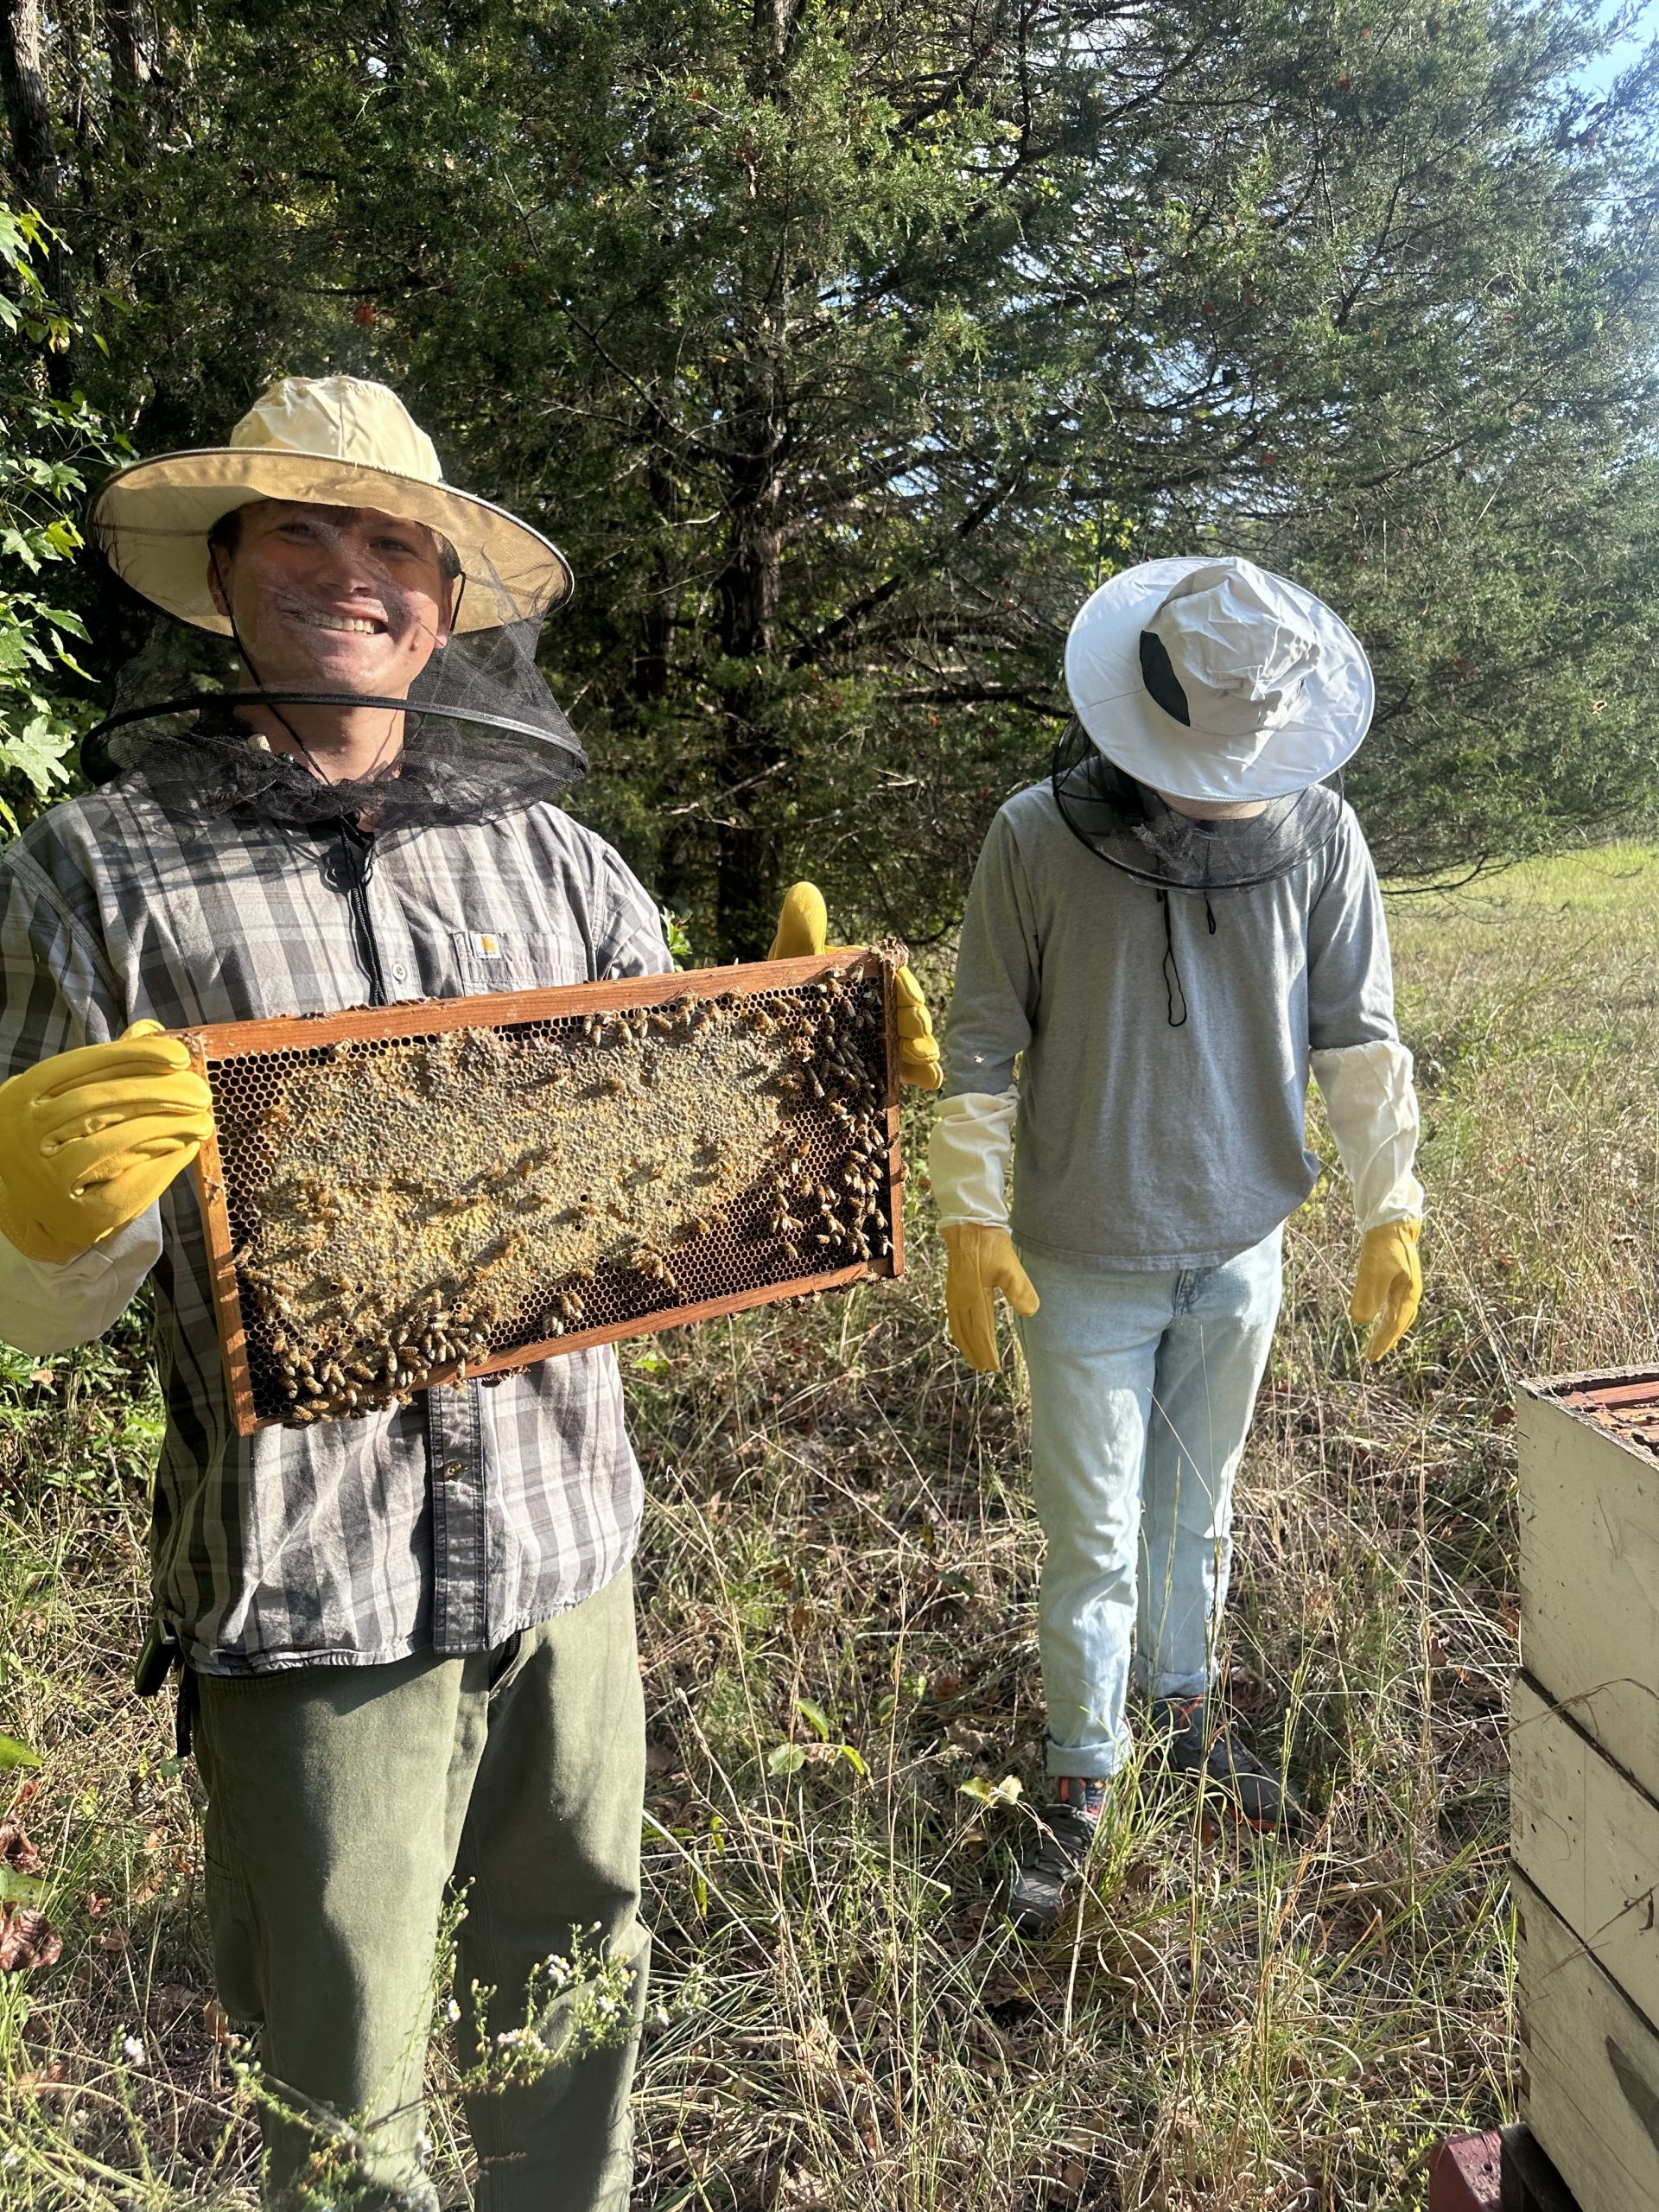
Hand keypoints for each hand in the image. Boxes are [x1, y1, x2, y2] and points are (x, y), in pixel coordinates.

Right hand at [0, 1021, 215, 1263]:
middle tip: (201, 1091)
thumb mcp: (65, 1096)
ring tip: (202, 1119)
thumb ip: (106, 1065)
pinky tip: (187, 1148)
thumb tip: (151, 1029)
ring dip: (168, 1126)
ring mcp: (46, 1177)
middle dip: (161, 1091)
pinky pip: (128, 1185)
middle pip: (103, 1100)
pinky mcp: (76, 1215)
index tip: (179, 1055)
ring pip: (116, 1140)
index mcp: (22, 1095)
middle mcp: (24, 1134)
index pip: (85, 1063)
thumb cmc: (55, 1139)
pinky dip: (163, 1164)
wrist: (30, 1209)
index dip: (137, 1055)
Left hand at [768, 880, 941, 1088]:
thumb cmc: (783, 978)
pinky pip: (895, 1065)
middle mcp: (876, 1000)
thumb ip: (803, 927)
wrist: (766, 1017)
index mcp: (865, 971)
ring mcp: (875, 1031)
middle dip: (915, 1026)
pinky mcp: (870, 1059)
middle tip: (917, 1042)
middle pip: (903, 1012)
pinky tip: (929, 1082)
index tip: (909, 999)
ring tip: (926, 1066)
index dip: (904, 988)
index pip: (892, 976)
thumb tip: (804, 891)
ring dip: (920, 1052)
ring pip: (904, 1040)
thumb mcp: (792, 953)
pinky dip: (913, 1073)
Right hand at [942, 1223, 1039, 1371]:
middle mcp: (960, 1300)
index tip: (994, 1366)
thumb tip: (1030, 1313)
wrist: (968, 1227)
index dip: (987, 1351)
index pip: (981, 1332)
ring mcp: (954, 1295)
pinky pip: (953, 1318)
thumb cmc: (990, 1246)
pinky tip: (962, 1334)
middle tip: (986, 1369)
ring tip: (973, 1359)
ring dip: (965, 1346)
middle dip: (976, 1353)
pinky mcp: (952, 1289)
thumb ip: (1020, 1290)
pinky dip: (958, 1332)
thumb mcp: (1009, 1266)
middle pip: (967, 1334)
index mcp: (974, 1297)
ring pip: (957, 1328)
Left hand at [1350, 1219, 1421, 1360]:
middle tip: (1373, 1356)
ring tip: (1378, 1342)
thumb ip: (1368, 1296)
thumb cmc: (1384, 1245)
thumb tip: (1360, 1322)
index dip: (1382, 1342)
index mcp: (1408, 1294)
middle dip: (1387, 1340)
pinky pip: (1395, 1303)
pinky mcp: (1399, 1276)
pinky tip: (1380, 1317)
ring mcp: (1407, 1284)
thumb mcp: (1373, 1270)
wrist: (1393, 1220)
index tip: (1370, 1357)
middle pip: (1400, 1323)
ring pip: (1398, 1314)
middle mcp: (1411, 1292)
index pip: (1394, 1325)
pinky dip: (1388, 1315)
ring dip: (1388, 1329)